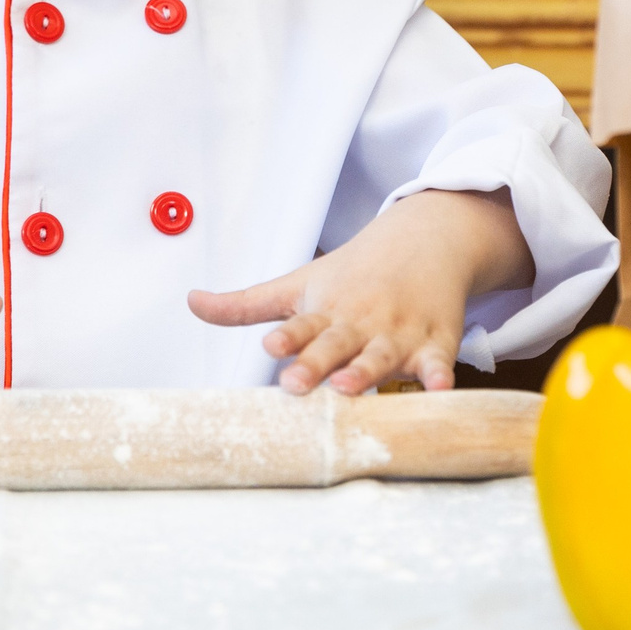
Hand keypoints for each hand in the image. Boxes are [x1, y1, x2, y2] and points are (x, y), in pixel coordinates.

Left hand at [186, 188, 533, 395]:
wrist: (424, 240)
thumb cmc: (353, 273)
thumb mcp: (298, 283)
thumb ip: (246, 304)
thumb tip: (190, 301)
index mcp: (324, 311)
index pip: (300, 325)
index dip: (287, 337)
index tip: (270, 346)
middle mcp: (358, 323)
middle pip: (335, 345)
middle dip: (316, 362)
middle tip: (297, 382)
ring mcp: (397, 333)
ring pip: (380, 356)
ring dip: (366, 371)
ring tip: (349, 386)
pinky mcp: (434, 343)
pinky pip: (438, 363)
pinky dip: (439, 376)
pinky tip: (439, 388)